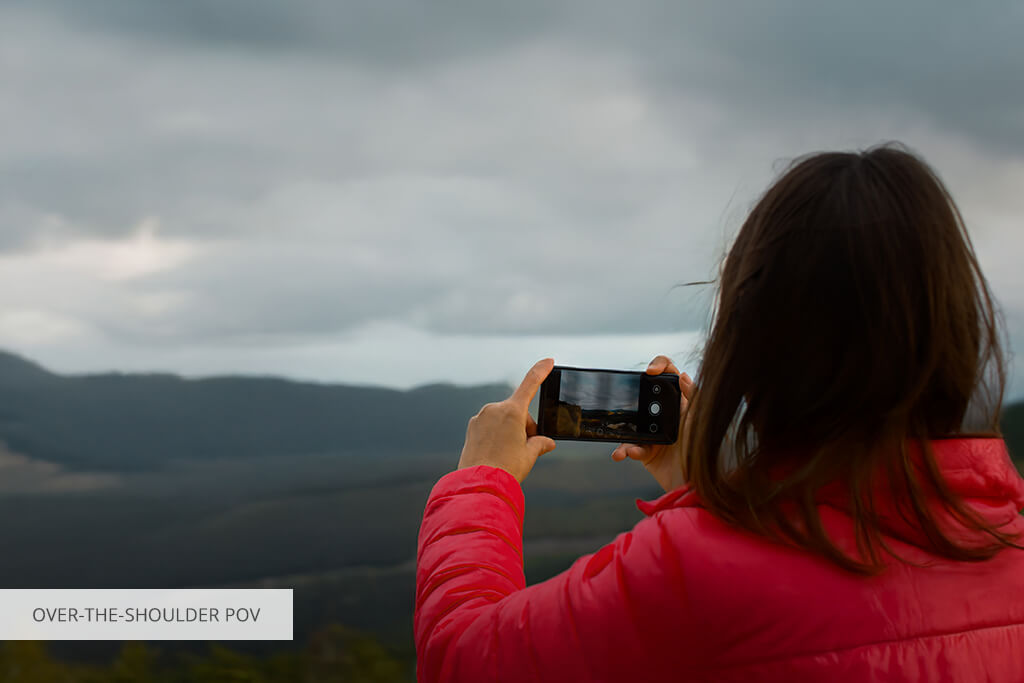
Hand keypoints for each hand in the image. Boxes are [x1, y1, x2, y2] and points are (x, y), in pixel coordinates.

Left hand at [457, 358, 557, 482]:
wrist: (479, 484)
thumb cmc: (506, 468)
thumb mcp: (529, 455)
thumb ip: (539, 444)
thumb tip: (546, 442)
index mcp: (512, 412)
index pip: (530, 384)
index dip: (541, 371)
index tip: (548, 361)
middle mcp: (495, 409)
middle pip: (518, 412)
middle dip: (524, 427)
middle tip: (524, 449)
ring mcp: (481, 417)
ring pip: (503, 420)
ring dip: (509, 431)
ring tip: (508, 455)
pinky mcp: (472, 427)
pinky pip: (490, 426)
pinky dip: (496, 435)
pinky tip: (496, 453)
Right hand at [611, 355, 694, 491]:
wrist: (696, 488)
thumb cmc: (704, 454)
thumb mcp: (701, 421)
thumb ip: (694, 397)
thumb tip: (682, 375)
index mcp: (682, 403)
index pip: (670, 374)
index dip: (659, 366)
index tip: (650, 372)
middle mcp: (667, 415)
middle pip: (645, 395)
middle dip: (633, 397)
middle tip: (628, 400)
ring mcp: (655, 433)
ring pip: (632, 422)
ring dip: (624, 431)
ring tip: (625, 443)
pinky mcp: (647, 452)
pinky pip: (631, 446)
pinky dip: (627, 449)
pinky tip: (628, 453)